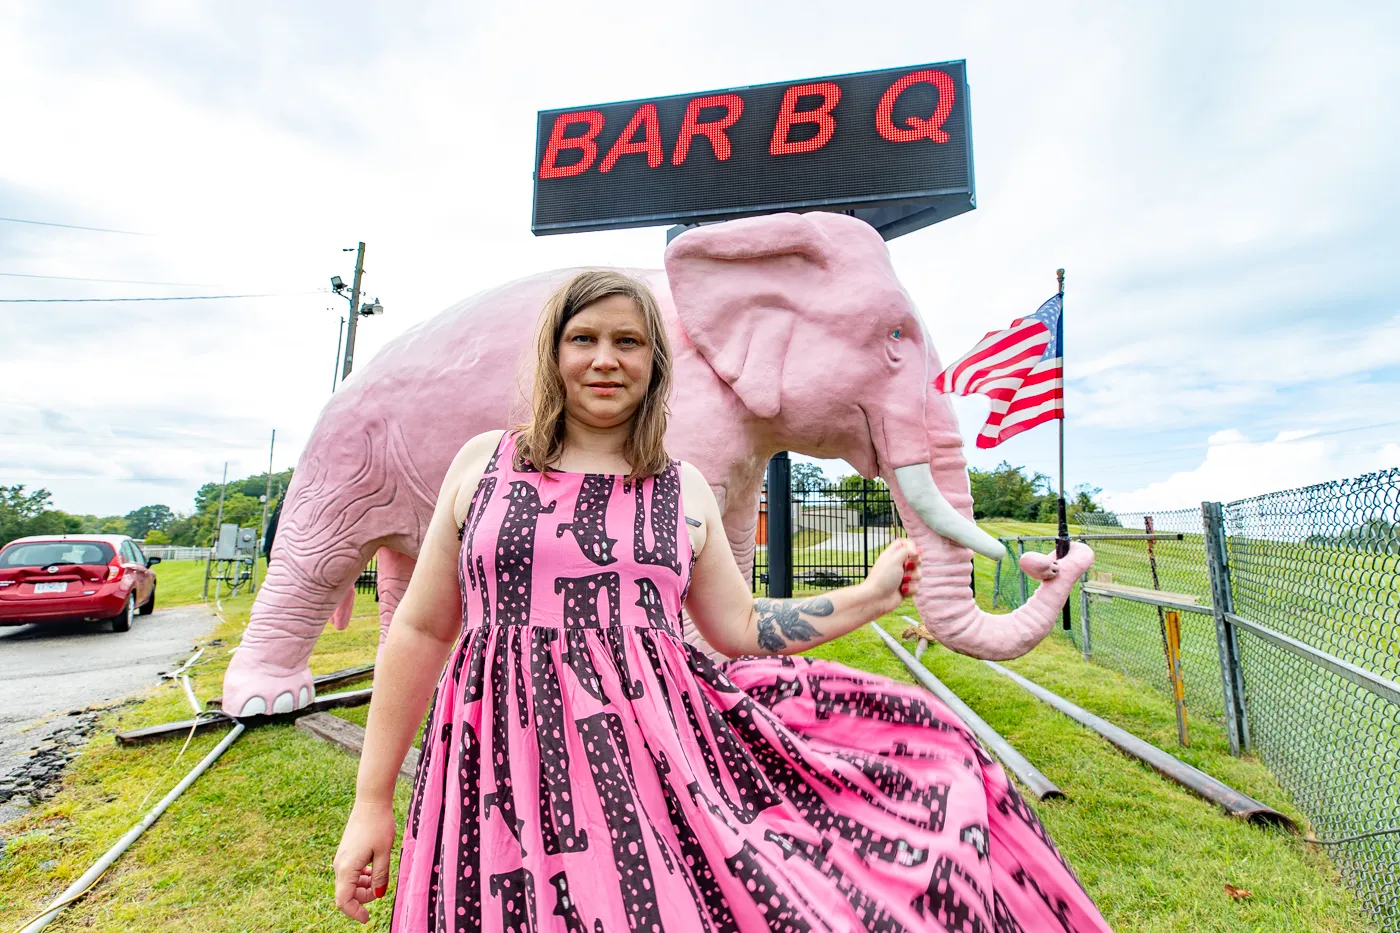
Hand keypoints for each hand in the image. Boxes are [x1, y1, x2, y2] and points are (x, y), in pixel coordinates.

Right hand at [333, 798, 396, 922]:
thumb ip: (380, 876)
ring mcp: (342, 858)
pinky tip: (374, 868)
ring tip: (380, 876)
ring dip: (363, 886)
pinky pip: (351, 872)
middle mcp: (340, 865)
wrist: (371, 801)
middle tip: (381, 888)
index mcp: (346, 868)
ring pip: (349, 883)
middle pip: (346, 893)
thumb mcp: (383, 853)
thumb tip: (379, 894)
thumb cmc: (378, 825)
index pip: (344, 901)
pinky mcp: (346, 852)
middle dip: (363, 898)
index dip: (355, 912)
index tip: (368, 918)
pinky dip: (362, 876)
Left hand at [865, 538, 921, 613]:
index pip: (905, 544)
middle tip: (907, 567)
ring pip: (918, 574)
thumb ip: (907, 551)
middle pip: (916, 559)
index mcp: (893, 555)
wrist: (876, 599)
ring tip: (902, 582)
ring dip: (912, 578)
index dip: (911, 546)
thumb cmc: (883, 578)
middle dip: (915, 565)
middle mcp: (898, 565)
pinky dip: (911, 589)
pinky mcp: (905, 589)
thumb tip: (918, 550)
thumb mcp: (894, 559)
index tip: (913, 552)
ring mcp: (902, 577)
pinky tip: (902, 591)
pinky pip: (916, 586)